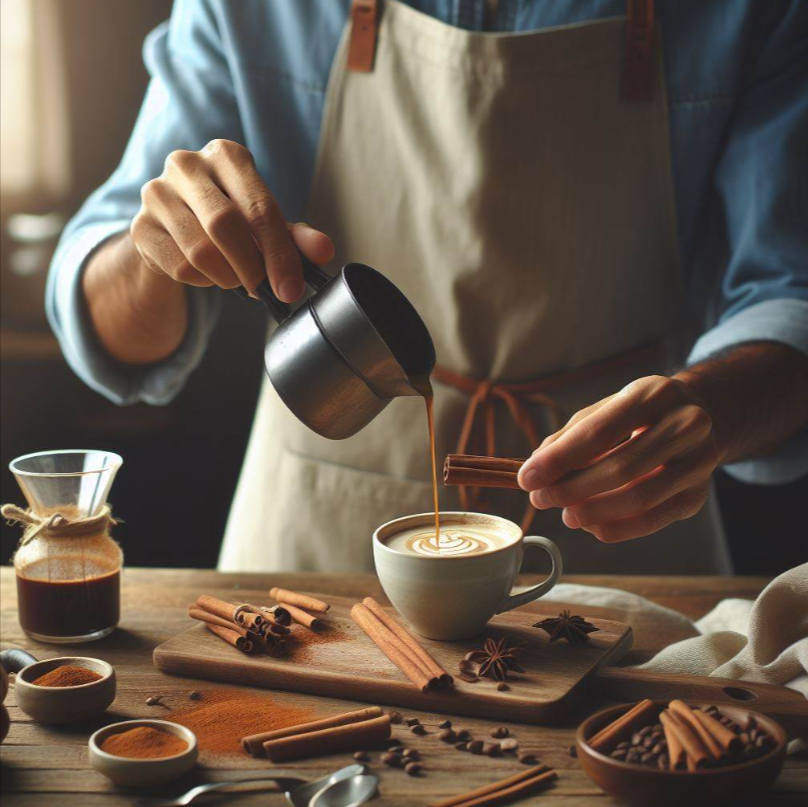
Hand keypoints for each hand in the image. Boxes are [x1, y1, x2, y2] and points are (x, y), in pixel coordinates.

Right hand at [131, 139, 333, 300]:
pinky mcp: (140, 226)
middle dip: (252, 268)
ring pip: (200, 252)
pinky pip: (179, 267)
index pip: (260, 207)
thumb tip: (324, 251)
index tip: (291, 287)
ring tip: (236, 277)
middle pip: (225, 226)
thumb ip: (298, 237)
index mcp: (227, 155)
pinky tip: (209, 273)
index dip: (279, 253)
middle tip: (264, 290)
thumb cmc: (233, 221)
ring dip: (227, 277)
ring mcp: (157, 192)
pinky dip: (203, 281)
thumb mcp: (269, 225)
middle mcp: (187, 164)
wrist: (176, 231)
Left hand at [517, 375, 721, 542]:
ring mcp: (699, 462)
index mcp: (654, 394)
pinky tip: (592, 526)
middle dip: (572, 489)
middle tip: (540, 499)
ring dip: (593, 512)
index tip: (527, 478)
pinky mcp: (699, 496)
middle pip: (621, 467)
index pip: (599, 431)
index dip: (559, 459)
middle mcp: (686, 424)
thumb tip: (535, 470)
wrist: (702, 418)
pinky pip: (653, 520)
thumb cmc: (640, 415)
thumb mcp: (606, 409)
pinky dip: (617, 528)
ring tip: (565, 515)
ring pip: (639, 498)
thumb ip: (570, 437)